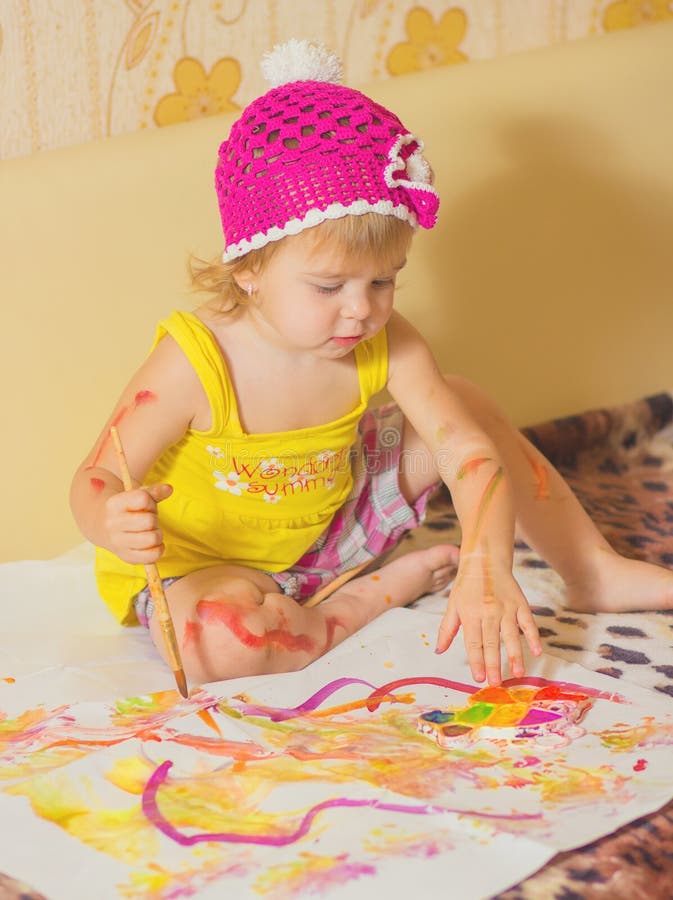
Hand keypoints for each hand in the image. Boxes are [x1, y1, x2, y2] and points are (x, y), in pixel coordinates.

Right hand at [104, 483, 172, 564]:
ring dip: (157, 534)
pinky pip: (151, 556)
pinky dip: (159, 549)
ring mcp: (117, 542)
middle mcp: (113, 524)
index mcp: (114, 504)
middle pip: (149, 521)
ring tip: (150, 532)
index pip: (143, 499)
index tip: (144, 505)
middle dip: (154, 519)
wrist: (102, 526)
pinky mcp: (126, 556)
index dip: (150, 502)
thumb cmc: (127, 509)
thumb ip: (154, 492)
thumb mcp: (136, 496)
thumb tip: (169, 489)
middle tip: (148, 521)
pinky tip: (154, 544)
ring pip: (152, 538)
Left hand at [435, 559, 541, 684]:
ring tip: (518, 674)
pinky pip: (528, 622)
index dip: (476, 661)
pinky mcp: (520, 603)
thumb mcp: (452, 605)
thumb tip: (438, 650)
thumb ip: (446, 629)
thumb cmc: (466, 586)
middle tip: (496, 683)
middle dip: (494, 665)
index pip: (473, 643)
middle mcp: (488, 612)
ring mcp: (506, 608)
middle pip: (491, 643)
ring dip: (515, 656)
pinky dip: (533, 637)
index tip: (479, 678)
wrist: (485, 560)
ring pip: (511, 636)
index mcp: (470, 614)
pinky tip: (537, 651)